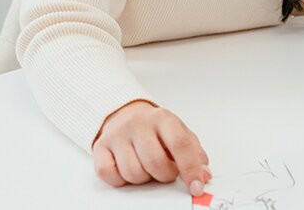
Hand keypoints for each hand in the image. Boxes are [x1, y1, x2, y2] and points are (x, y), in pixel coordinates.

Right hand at [92, 100, 210, 193]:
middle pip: (155, 162)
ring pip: (133, 173)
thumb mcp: (179, 134)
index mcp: (163, 117)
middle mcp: (138, 122)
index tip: (196, 186)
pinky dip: (120, 179)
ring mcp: (117, 134)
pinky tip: (127, 169)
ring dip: (143, 178)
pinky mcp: (100, 147)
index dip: (190, 168)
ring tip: (146, 167)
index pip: (180, 144)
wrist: (126, 116)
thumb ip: (194, 154)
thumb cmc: (156, 131)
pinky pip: (110, 175)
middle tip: (165, 171)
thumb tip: (203, 175)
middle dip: (164, 175)